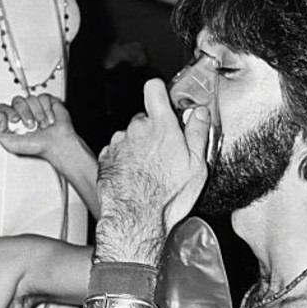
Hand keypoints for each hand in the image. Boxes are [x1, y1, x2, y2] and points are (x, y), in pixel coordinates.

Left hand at [0, 94, 75, 160]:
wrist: (57, 145)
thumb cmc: (38, 146)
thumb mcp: (11, 145)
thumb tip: (0, 116)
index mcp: (13, 120)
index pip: (3, 107)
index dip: (8, 111)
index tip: (15, 120)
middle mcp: (23, 112)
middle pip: (17, 101)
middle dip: (24, 113)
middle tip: (31, 125)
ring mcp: (36, 106)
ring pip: (30, 99)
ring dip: (37, 113)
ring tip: (42, 125)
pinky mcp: (48, 102)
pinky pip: (43, 97)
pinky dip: (47, 110)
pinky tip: (50, 120)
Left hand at [96, 79, 210, 264]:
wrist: (135, 218)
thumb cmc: (166, 196)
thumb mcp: (197, 166)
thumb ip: (198, 133)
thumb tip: (200, 114)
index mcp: (161, 126)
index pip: (154, 89)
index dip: (159, 92)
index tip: (164, 101)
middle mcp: (136, 129)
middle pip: (144, 118)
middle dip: (154, 131)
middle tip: (166, 154)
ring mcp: (118, 143)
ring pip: (130, 137)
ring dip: (138, 148)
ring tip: (150, 171)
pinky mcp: (106, 158)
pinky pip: (117, 152)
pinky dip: (125, 161)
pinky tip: (136, 178)